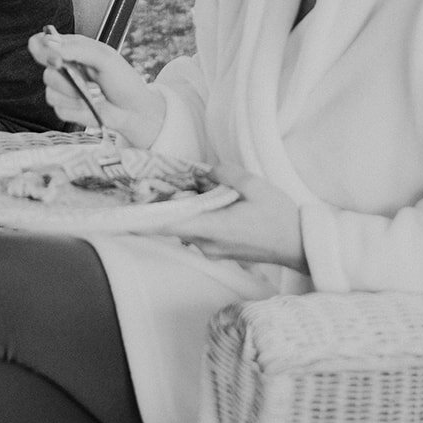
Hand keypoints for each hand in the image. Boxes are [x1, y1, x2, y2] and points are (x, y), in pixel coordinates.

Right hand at [26, 31, 162, 145]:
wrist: (134, 110)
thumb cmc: (123, 80)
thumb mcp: (103, 57)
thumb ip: (75, 49)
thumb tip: (50, 44)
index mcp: (72, 49)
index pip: (42, 42)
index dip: (41, 48)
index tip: (55, 58)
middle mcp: (65, 68)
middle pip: (46, 72)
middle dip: (66, 79)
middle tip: (86, 79)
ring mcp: (64, 89)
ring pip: (50, 92)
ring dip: (74, 95)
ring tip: (93, 93)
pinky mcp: (67, 108)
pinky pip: (60, 110)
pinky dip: (77, 110)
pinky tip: (91, 106)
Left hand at [155, 166, 305, 269]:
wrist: (300, 245)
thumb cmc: (280, 217)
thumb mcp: (255, 185)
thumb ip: (226, 174)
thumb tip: (207, 172)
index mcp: (214, 228)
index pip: (170, 226)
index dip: (143, 221)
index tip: (122, 218)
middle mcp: (208, 244)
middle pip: (176, 223)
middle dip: (167, 204)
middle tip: (153, 184)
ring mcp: (214, 251)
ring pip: (188, 227)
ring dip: (185, 210)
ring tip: (190, 188)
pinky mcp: (221, 251)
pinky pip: (200, 231)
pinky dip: (198, 216)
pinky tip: (209, 200)